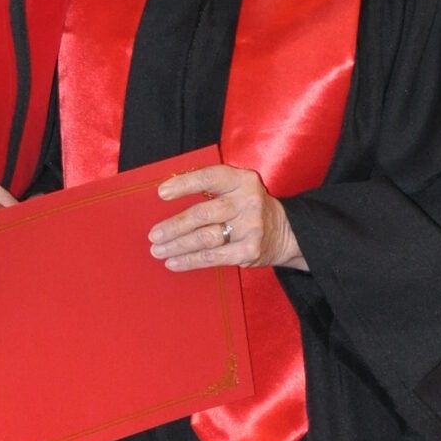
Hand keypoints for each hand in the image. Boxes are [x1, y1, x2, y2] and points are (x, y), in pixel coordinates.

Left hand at [149, 163, 305, 272]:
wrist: (288, 232)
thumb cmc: (248, 209)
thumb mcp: (237, 190)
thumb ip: (211, 190)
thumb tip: (167, 198)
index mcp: (242, 180)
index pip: (209, 178)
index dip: (184, 185)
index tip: (161, 193)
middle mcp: (248, 201)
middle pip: (203, 213)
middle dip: (174, 225)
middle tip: (153, 235)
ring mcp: (251, 227)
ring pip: (205, 237)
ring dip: (177, 246)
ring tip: (158, 250)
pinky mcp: (250, 250)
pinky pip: (213, 257)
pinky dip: (190, 261)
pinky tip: (173, 263)